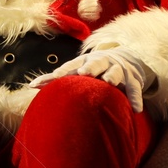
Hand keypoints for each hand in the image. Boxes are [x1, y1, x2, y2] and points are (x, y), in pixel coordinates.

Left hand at [29, 47, 155, 111]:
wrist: (126, 57)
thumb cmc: (93, 68)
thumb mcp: (78, 69)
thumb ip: (58, 78)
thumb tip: (30, 86)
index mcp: (85, 61)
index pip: (70, 66)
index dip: (60, 72)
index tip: (51, 79)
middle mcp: (102, 62)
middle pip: (95, 63)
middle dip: (89, 67)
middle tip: (84, 73)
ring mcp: (119, 69)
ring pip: (115, 72)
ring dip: (112, 76)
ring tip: (109, 82)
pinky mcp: (133, 79)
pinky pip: (135, 89)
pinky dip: (135, 98)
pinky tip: (136, 110)